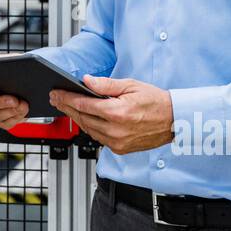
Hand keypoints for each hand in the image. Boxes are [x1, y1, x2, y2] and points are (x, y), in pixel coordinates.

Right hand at [0, 52, 28, 128]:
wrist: (18, 76)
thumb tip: (4, 65)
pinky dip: (17, 116)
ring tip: (23, 103)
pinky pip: (8, 123)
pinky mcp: (1, 121)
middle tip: (14, 99)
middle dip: (1, 103)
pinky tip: (25, 108)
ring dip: (12, 110)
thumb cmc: (4, 66)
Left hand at [48, 75, 173, 153]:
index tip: (56, 93)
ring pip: (88, 130)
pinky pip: (98, 138)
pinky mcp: (120, 149)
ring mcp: (117, 142)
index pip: (83, 105)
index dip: (67, 98)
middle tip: (56, 98)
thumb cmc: (156, 101)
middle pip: (82, 118)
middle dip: (67, 107)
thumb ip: (106, 84)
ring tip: (66, 107)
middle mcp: (116, 130)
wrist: (174, 121)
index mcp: (117, 113)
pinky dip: (89, 127)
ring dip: (76, 118)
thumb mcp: (131, 85)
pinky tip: (84, 118)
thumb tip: (86, 81)